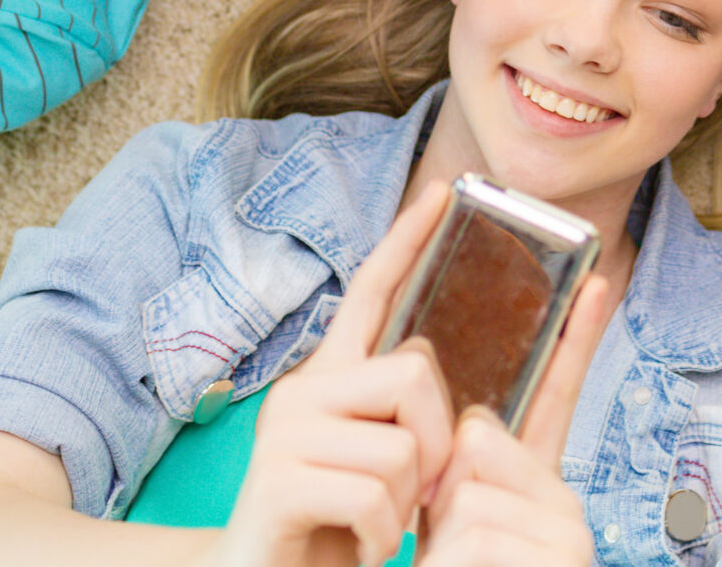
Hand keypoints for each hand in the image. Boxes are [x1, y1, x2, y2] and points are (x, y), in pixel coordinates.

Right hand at [217, 183, 461, 566]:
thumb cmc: (334, 527)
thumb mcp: (381, 462)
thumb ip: (405, 416)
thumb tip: (444, 380)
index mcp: (330, 379)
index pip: (371, 292)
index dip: (407, 239)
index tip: (444, 190)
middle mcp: (301, 393)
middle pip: (415, 373)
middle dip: (437, 443)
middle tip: (415, 493)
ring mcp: (285, 436)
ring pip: (403, 447)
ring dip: (408, 505)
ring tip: (377, 525)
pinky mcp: (278, 484)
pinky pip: (374, 498)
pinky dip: (381, 538)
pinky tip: (359, 547)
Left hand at [418, 272, 615, 566]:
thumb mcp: (447, 525)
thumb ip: (461, 470)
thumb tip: (471, 427)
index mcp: (535, 487)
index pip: (558, 394)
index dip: (577, 334)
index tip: (599, 274)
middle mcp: (564, 505)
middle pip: (482, 440)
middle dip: (443, 492)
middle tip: (449, 547)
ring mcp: (568, 537)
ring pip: (471, 491)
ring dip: (441, 541)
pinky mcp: (563, 559)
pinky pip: (475, 533)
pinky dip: (450, 565)